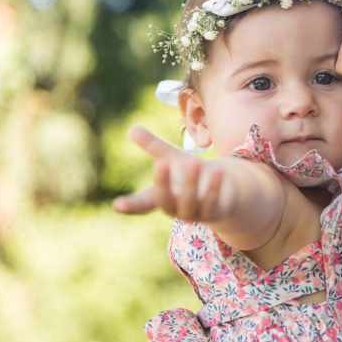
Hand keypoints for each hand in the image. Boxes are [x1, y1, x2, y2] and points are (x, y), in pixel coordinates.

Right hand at [112, 125, 228, 221]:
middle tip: (160, 162)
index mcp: (162, 196)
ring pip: (189, 204)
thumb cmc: (190, 173)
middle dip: (163, 184)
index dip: (130, 205)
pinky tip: (218, 172)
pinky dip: (213, 189)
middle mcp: (176, 208)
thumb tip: (132, 128)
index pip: (142, 203)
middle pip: (165, 202)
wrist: (223, 189)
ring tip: (193, 162)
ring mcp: (195, 213)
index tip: (117, 205)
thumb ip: (154, 147)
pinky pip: (212, 204)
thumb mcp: (172, 158)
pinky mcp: (214, 213)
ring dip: (190, 184)